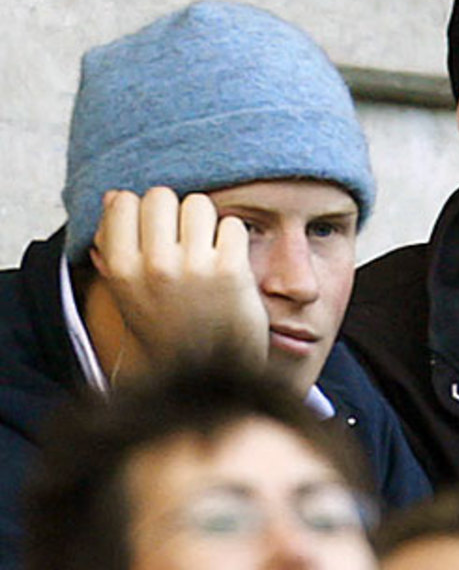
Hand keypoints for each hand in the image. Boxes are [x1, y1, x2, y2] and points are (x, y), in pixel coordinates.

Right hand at [89, 187, 267, 380]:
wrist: (211, 373)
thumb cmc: (171, 330)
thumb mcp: (129, 293)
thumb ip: (115, 245)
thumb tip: (113, 196)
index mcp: (121, 269)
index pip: (123, 201)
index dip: (142, 212)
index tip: (155, 234)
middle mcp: (154, 265)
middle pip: (161, 196)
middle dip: (175, 212)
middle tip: (185, 241)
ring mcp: (194, 267)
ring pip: (198, 203)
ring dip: (206, 221)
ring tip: (207, 250)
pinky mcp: (231, 271)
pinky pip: (232, 224)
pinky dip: (233, 238)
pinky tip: (229, 262)